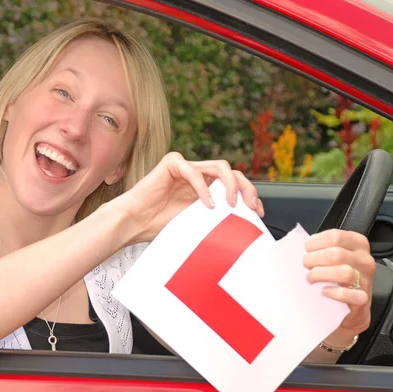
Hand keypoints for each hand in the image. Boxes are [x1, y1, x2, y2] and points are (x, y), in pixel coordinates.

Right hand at [119, 152, 263, 243]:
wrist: (134, 223)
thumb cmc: (159, 225)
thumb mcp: (198, 224)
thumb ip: (218, 218)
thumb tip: (245, 226)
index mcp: (205, 188)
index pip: (235, 184)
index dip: (250, 195)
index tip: (258, 213)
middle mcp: (198, 175)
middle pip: (233, 172)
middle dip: (246, 188)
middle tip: (250, 206)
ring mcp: (187, 167)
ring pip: (220, 166)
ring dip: (231, 185)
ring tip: (231, 204)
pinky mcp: (172, 163)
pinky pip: (195, 172)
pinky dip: (204, 189)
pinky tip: (207, 205)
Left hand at [303, 229, 375, 342]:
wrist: (348, 305)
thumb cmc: (336, 277)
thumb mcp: (332, 257)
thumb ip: (321, 249)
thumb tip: (298, 248)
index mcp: (357, 244)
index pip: (336, 236)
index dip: (315, 242)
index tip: (306, 249)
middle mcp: (364, 260)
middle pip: (336, 254)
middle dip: (314, 259)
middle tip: (305, 266)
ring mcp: (365, 279)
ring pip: (344, 272)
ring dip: (320, 275)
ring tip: (311, 278)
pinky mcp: (363, 299)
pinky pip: (349, 294)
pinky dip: (334, 293)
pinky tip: (324, 291)